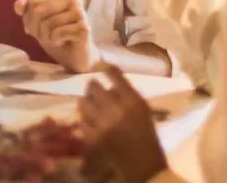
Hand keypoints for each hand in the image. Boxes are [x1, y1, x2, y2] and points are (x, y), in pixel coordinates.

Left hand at [14, 0, 99, 72]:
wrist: (77, 58)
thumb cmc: (59, 38)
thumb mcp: (39, 24)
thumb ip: (28, 12)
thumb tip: (18, 5)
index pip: (33, 1)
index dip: (28, 18)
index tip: (33, 29)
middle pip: (39, 11)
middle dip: (36, 28)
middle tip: (43, 37)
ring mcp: (80, 13)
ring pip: (48, 23)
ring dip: (46, 36)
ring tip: (55, 40)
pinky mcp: (83, 28)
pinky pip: (58, 33)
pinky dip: (55, 41)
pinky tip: (63, 42)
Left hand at [78, 65, 167, 182]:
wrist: (141, 159)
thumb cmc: (145, 131)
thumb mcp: (142, 108)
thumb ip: (127, 94)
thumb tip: (108, 83)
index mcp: (132, 100)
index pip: (115, 75)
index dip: (107, 69)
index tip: (102, 67)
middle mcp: (116, 108)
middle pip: (94, 86)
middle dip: (92, 84)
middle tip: (92, 86)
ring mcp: (102, 123)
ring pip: (83, 102)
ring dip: (86, 100)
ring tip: (88, 102)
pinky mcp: (93, 137)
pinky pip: (81, 121)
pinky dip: (84, 118)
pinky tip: (89, 119)